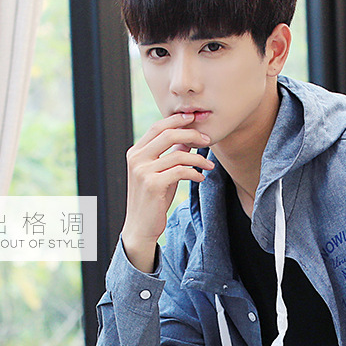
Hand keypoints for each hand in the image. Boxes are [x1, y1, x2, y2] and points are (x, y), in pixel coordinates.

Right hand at [122, 113, 213, 272]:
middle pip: (168, 134)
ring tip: (209, 165)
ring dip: (199, 158)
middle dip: (192, 134)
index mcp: (135, 152)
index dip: (178, 120)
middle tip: (208, 140)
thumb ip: (170, 154)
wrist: (140, 227)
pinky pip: (180, 171)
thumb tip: (187, 137)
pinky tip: (201, 178)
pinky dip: (195, 173)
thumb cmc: (152, 200)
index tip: (196, 119)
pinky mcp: (152, 184)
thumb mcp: (160, 173)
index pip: (158, 127)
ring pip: (178, 154)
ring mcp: (142, 171)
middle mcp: (136, 158)